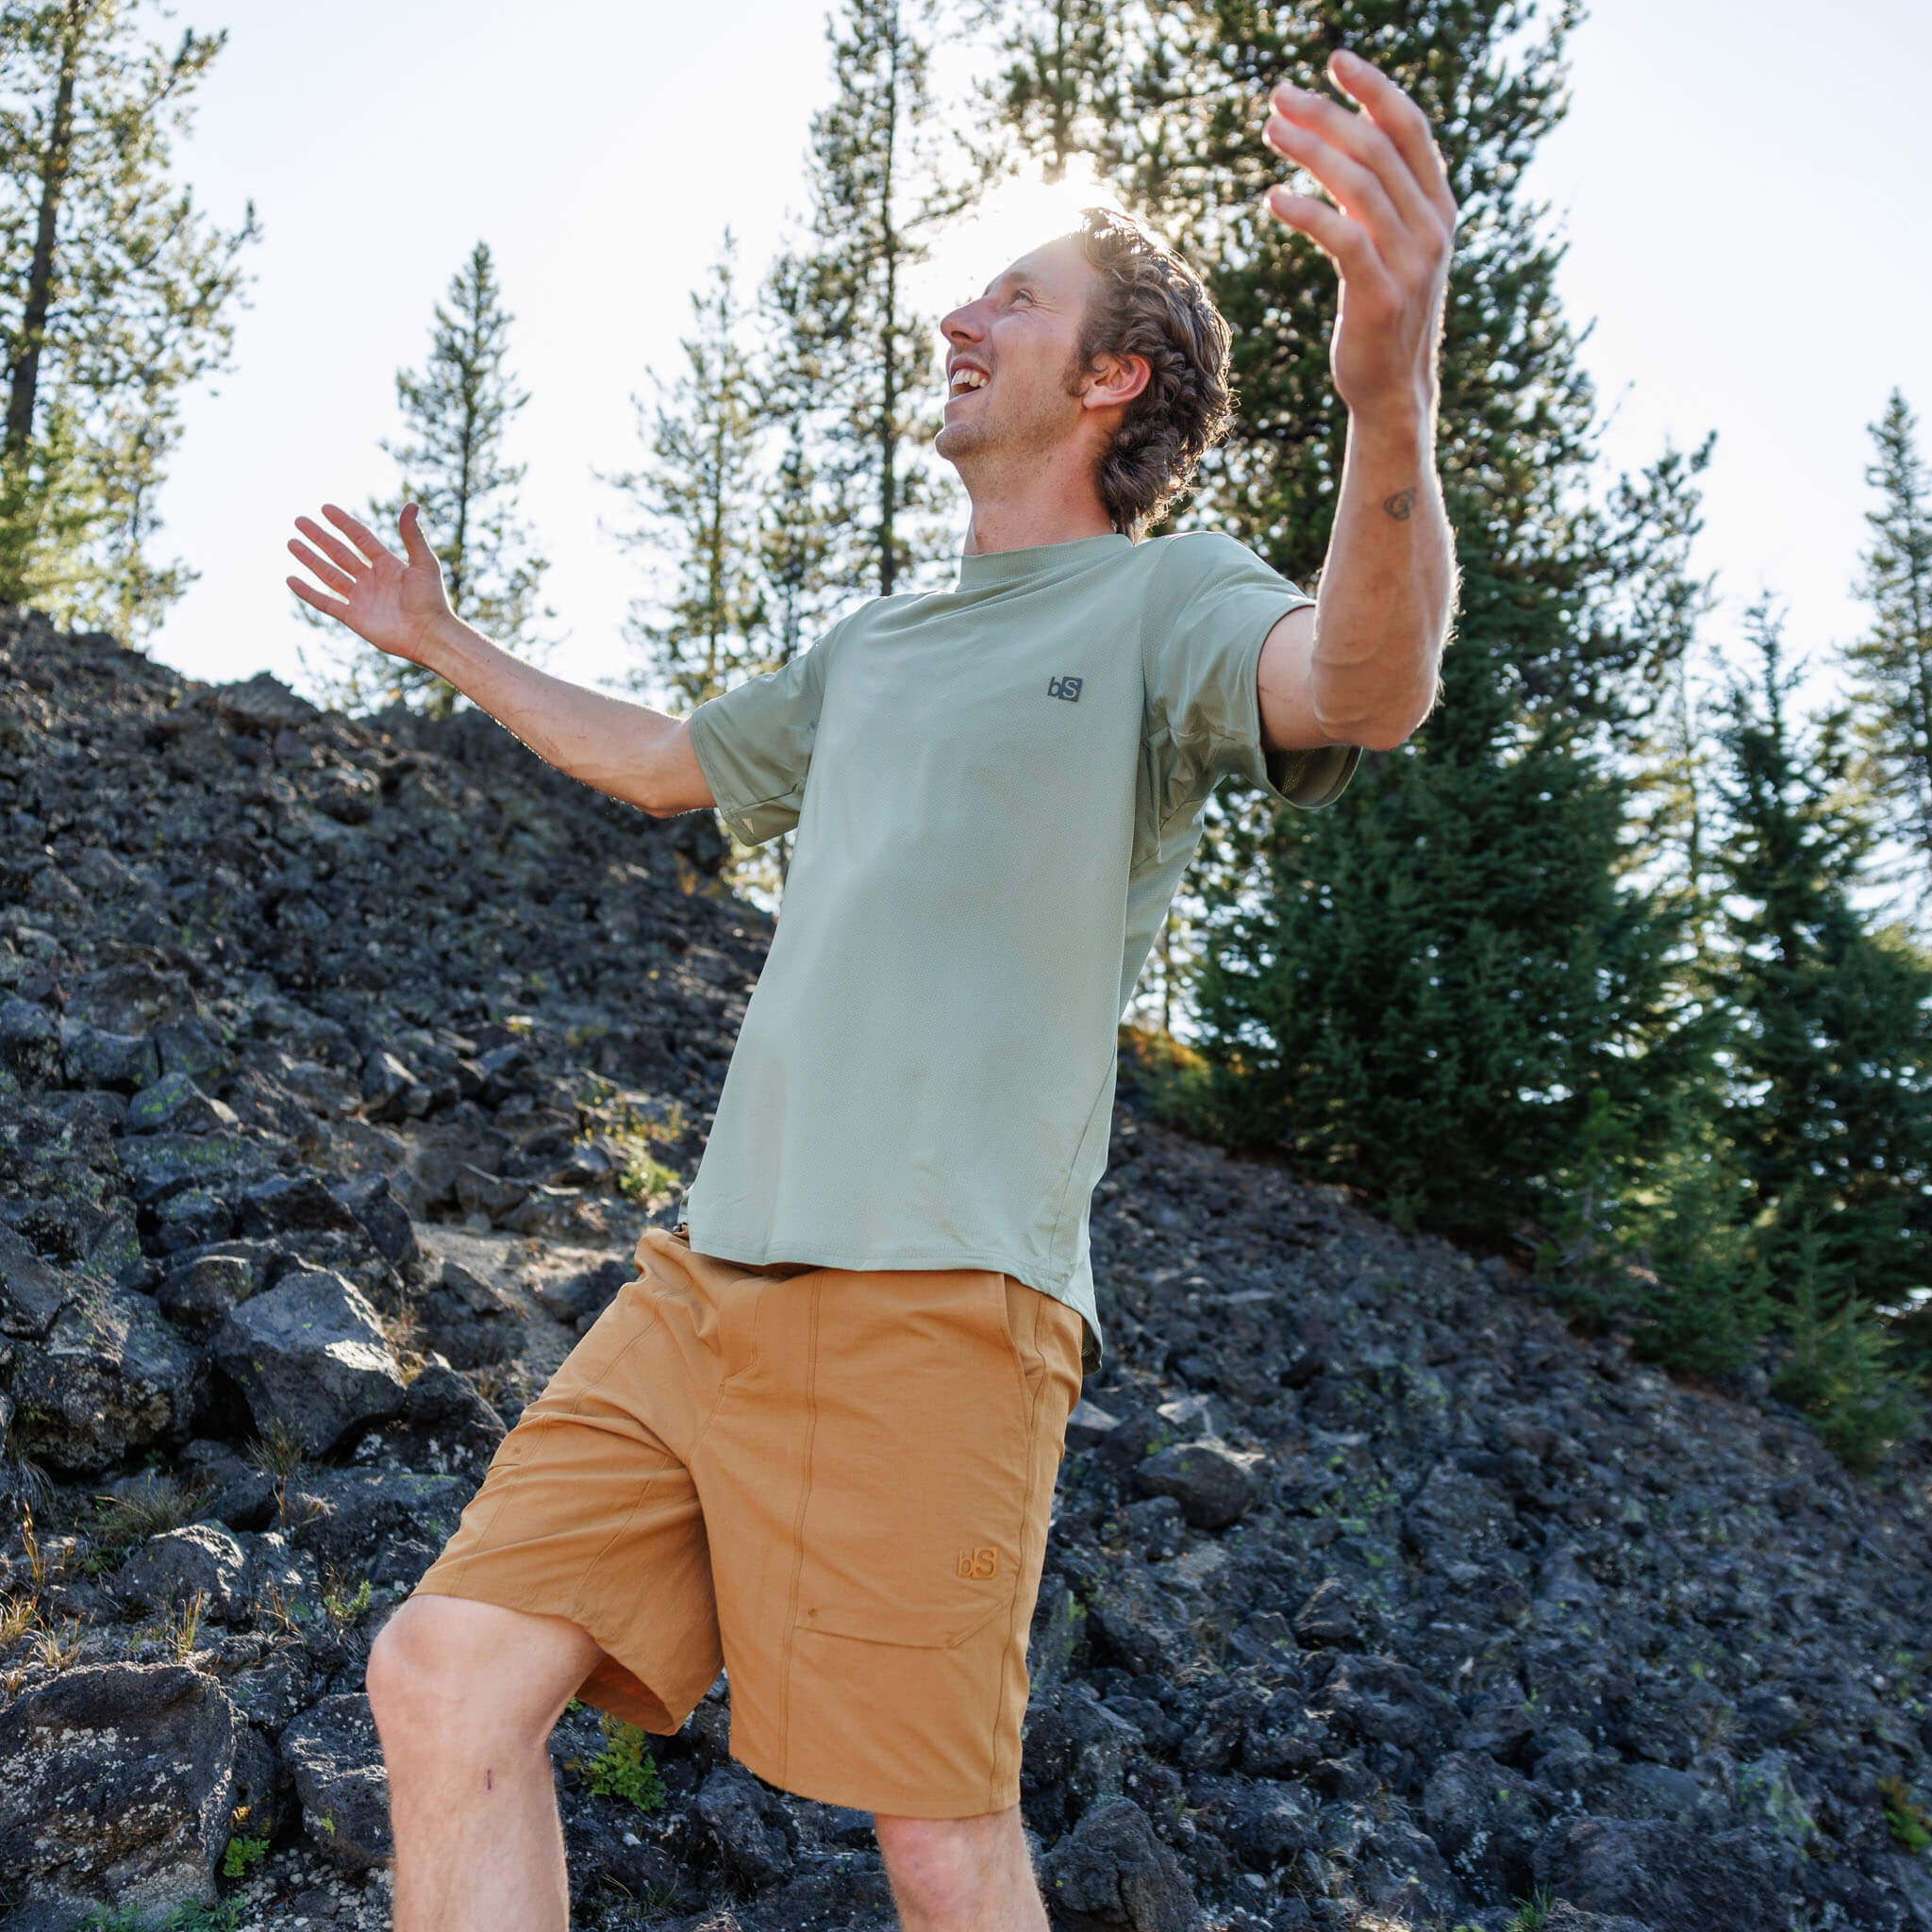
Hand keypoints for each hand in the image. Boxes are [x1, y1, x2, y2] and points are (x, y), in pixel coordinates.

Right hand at [285, 502, 452, 664]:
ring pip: (328, 574)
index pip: (360, 538)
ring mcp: (361, 598)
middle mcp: (371, 579)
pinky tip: (291, 579)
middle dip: (319, 537)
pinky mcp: (353, 617)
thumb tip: (411, 504)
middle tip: (299, 521)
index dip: (343, 523)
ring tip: (292, 543)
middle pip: (339, 553)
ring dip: (310, 559)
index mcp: (387, 565)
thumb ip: (413, 535)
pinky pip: (325, 602)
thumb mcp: (424, 563)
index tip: (325, 508)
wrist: (429, 636)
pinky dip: (308, 592)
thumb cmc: (431, 600)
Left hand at [1261, 46, 1457, 424]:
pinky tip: (1271, 197)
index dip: (1374, 89)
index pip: (1410, 128)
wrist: (1392, 389)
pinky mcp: (1380, 293)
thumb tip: (1348, 139)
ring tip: (1269, 132)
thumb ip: (1381, 196)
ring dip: (1308, 150)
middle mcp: (1433, 227)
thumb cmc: (1382, 313)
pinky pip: (1341, 236)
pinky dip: (1305, 211)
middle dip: (1325, 114)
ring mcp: (1411, 261)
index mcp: (1439, 207)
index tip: (1336, 60)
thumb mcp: (1391, 246)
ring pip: (1358, 183)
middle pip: (1376, 147)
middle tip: (1278, 97)